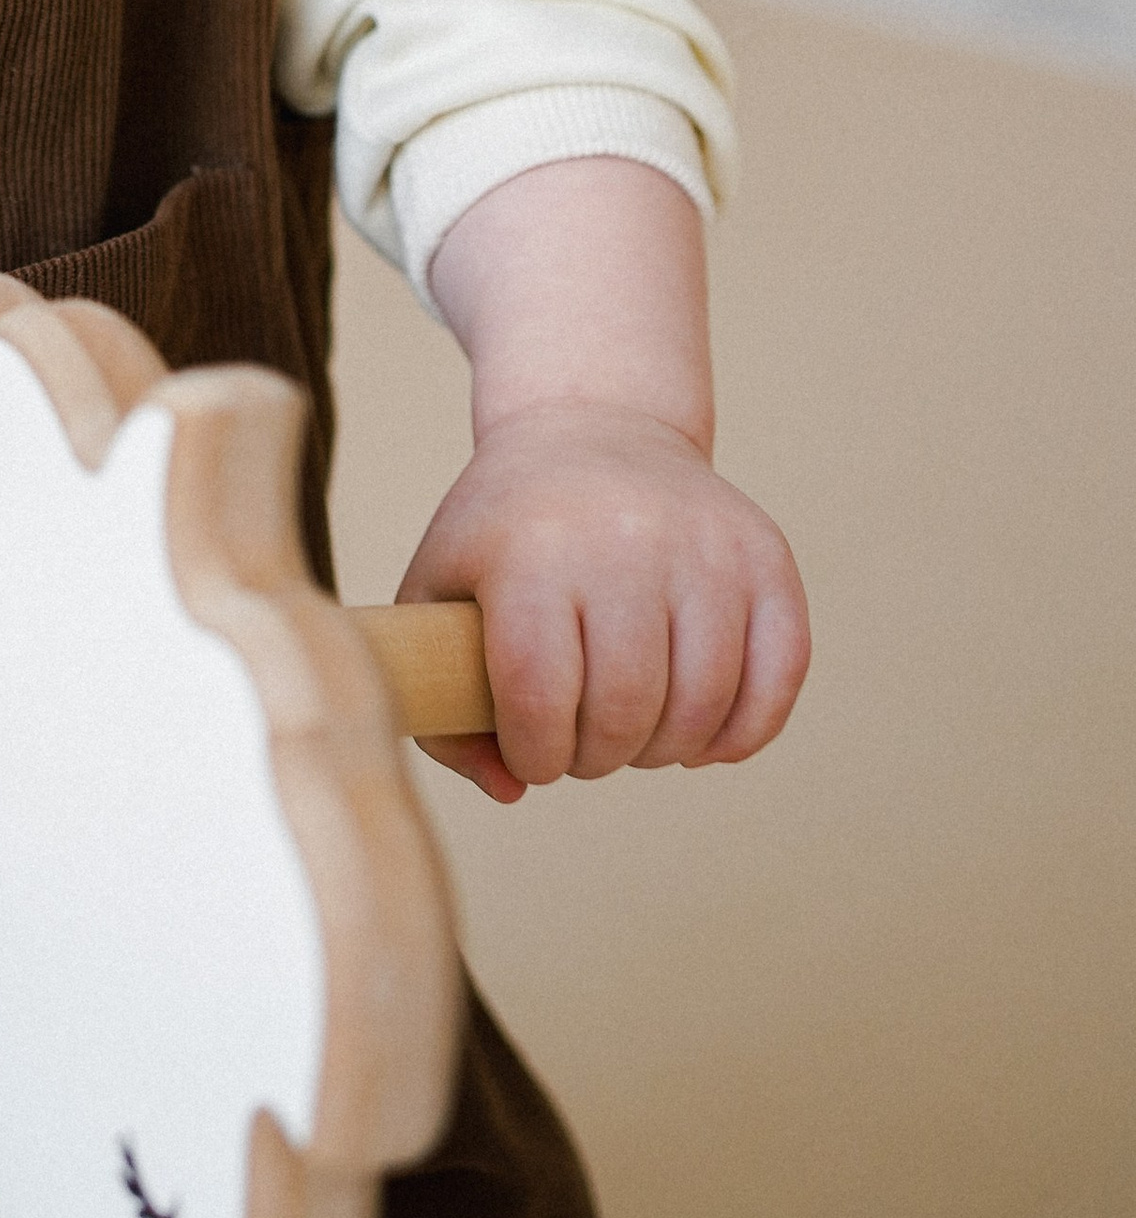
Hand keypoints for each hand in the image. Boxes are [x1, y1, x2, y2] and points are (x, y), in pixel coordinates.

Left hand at [398, 403, 808, 801]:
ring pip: (702, 707)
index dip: (534, 752)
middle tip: (581, 742)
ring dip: (663, 749)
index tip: (530, 752)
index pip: (538, 696)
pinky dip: (741, 731)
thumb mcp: (439, 590)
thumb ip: (441, 701)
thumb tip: (511, 789)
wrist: (594, 428)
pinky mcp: (768, 558)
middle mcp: (626, 539)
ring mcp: (707, 546)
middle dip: (597, 757)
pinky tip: (699, 732)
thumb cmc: (507, 530)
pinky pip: (778, 680)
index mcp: (531, 548)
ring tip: (631, 730)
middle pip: (625, 711)